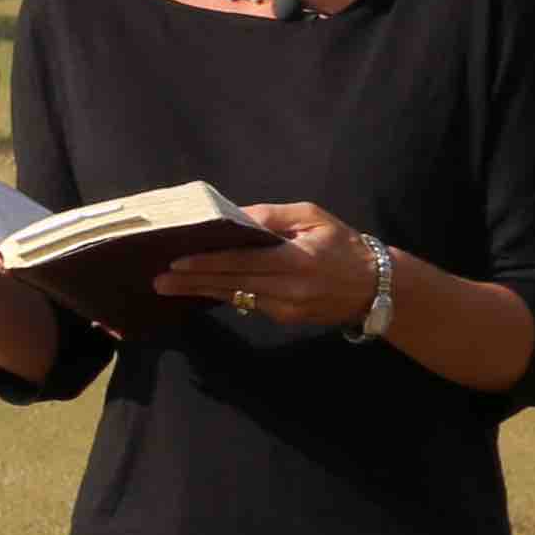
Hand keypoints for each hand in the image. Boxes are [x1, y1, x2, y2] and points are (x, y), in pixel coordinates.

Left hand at [155, 198, 380, 332]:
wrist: (376, 286)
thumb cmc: (343, 244)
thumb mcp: (313, 217)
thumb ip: (273, 216)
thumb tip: (235, 216)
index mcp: (295, 260)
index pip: (242, 261)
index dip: (208, 263)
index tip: (177, 263)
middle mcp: (289, 288)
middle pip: (231, 284)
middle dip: (192, 282)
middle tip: (158, 280)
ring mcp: (287, 308)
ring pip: (236, 298)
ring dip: (202, 291)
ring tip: (169, 288)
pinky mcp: (286, 319)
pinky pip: (249, 304)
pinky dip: (225, 295)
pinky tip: (202, 289)